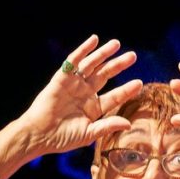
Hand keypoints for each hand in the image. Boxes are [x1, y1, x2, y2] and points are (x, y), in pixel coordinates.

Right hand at [18, 34, 142, 156]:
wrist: (39, 135)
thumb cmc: (63, 138)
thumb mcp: (89, 134)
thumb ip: (108, 126)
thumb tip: (129, 124)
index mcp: (94, 108)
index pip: (115, 96)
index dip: (127, 90)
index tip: (140, 83)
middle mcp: (85, 93)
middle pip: (105, 75)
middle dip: (118, 65)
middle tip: (133, 56)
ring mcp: (74, 85)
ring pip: (92, 65)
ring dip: (104, 54)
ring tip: (117, 44)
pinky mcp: (62, 78)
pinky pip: (74, 61)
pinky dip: (84, 50)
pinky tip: (94, 40)